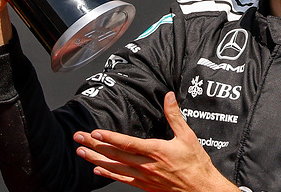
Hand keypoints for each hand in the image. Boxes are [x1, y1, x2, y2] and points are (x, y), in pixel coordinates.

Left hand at [73, 92, 238, 191]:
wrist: (201, 189)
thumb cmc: (196, 165)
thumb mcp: (188, 136)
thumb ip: (175, 116)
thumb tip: (169, 97)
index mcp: (156, 151)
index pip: (127, 143)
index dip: (109, 138)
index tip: (95, 133)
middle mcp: (147, 165)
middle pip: (115, 155)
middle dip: (94, 146)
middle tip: (78, 138)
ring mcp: (144, 177)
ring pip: (115, 168)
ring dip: (96, 160)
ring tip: (81, 152)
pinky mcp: (145, 186)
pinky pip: (122, 180)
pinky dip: (108, 175)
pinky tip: (97, 170)